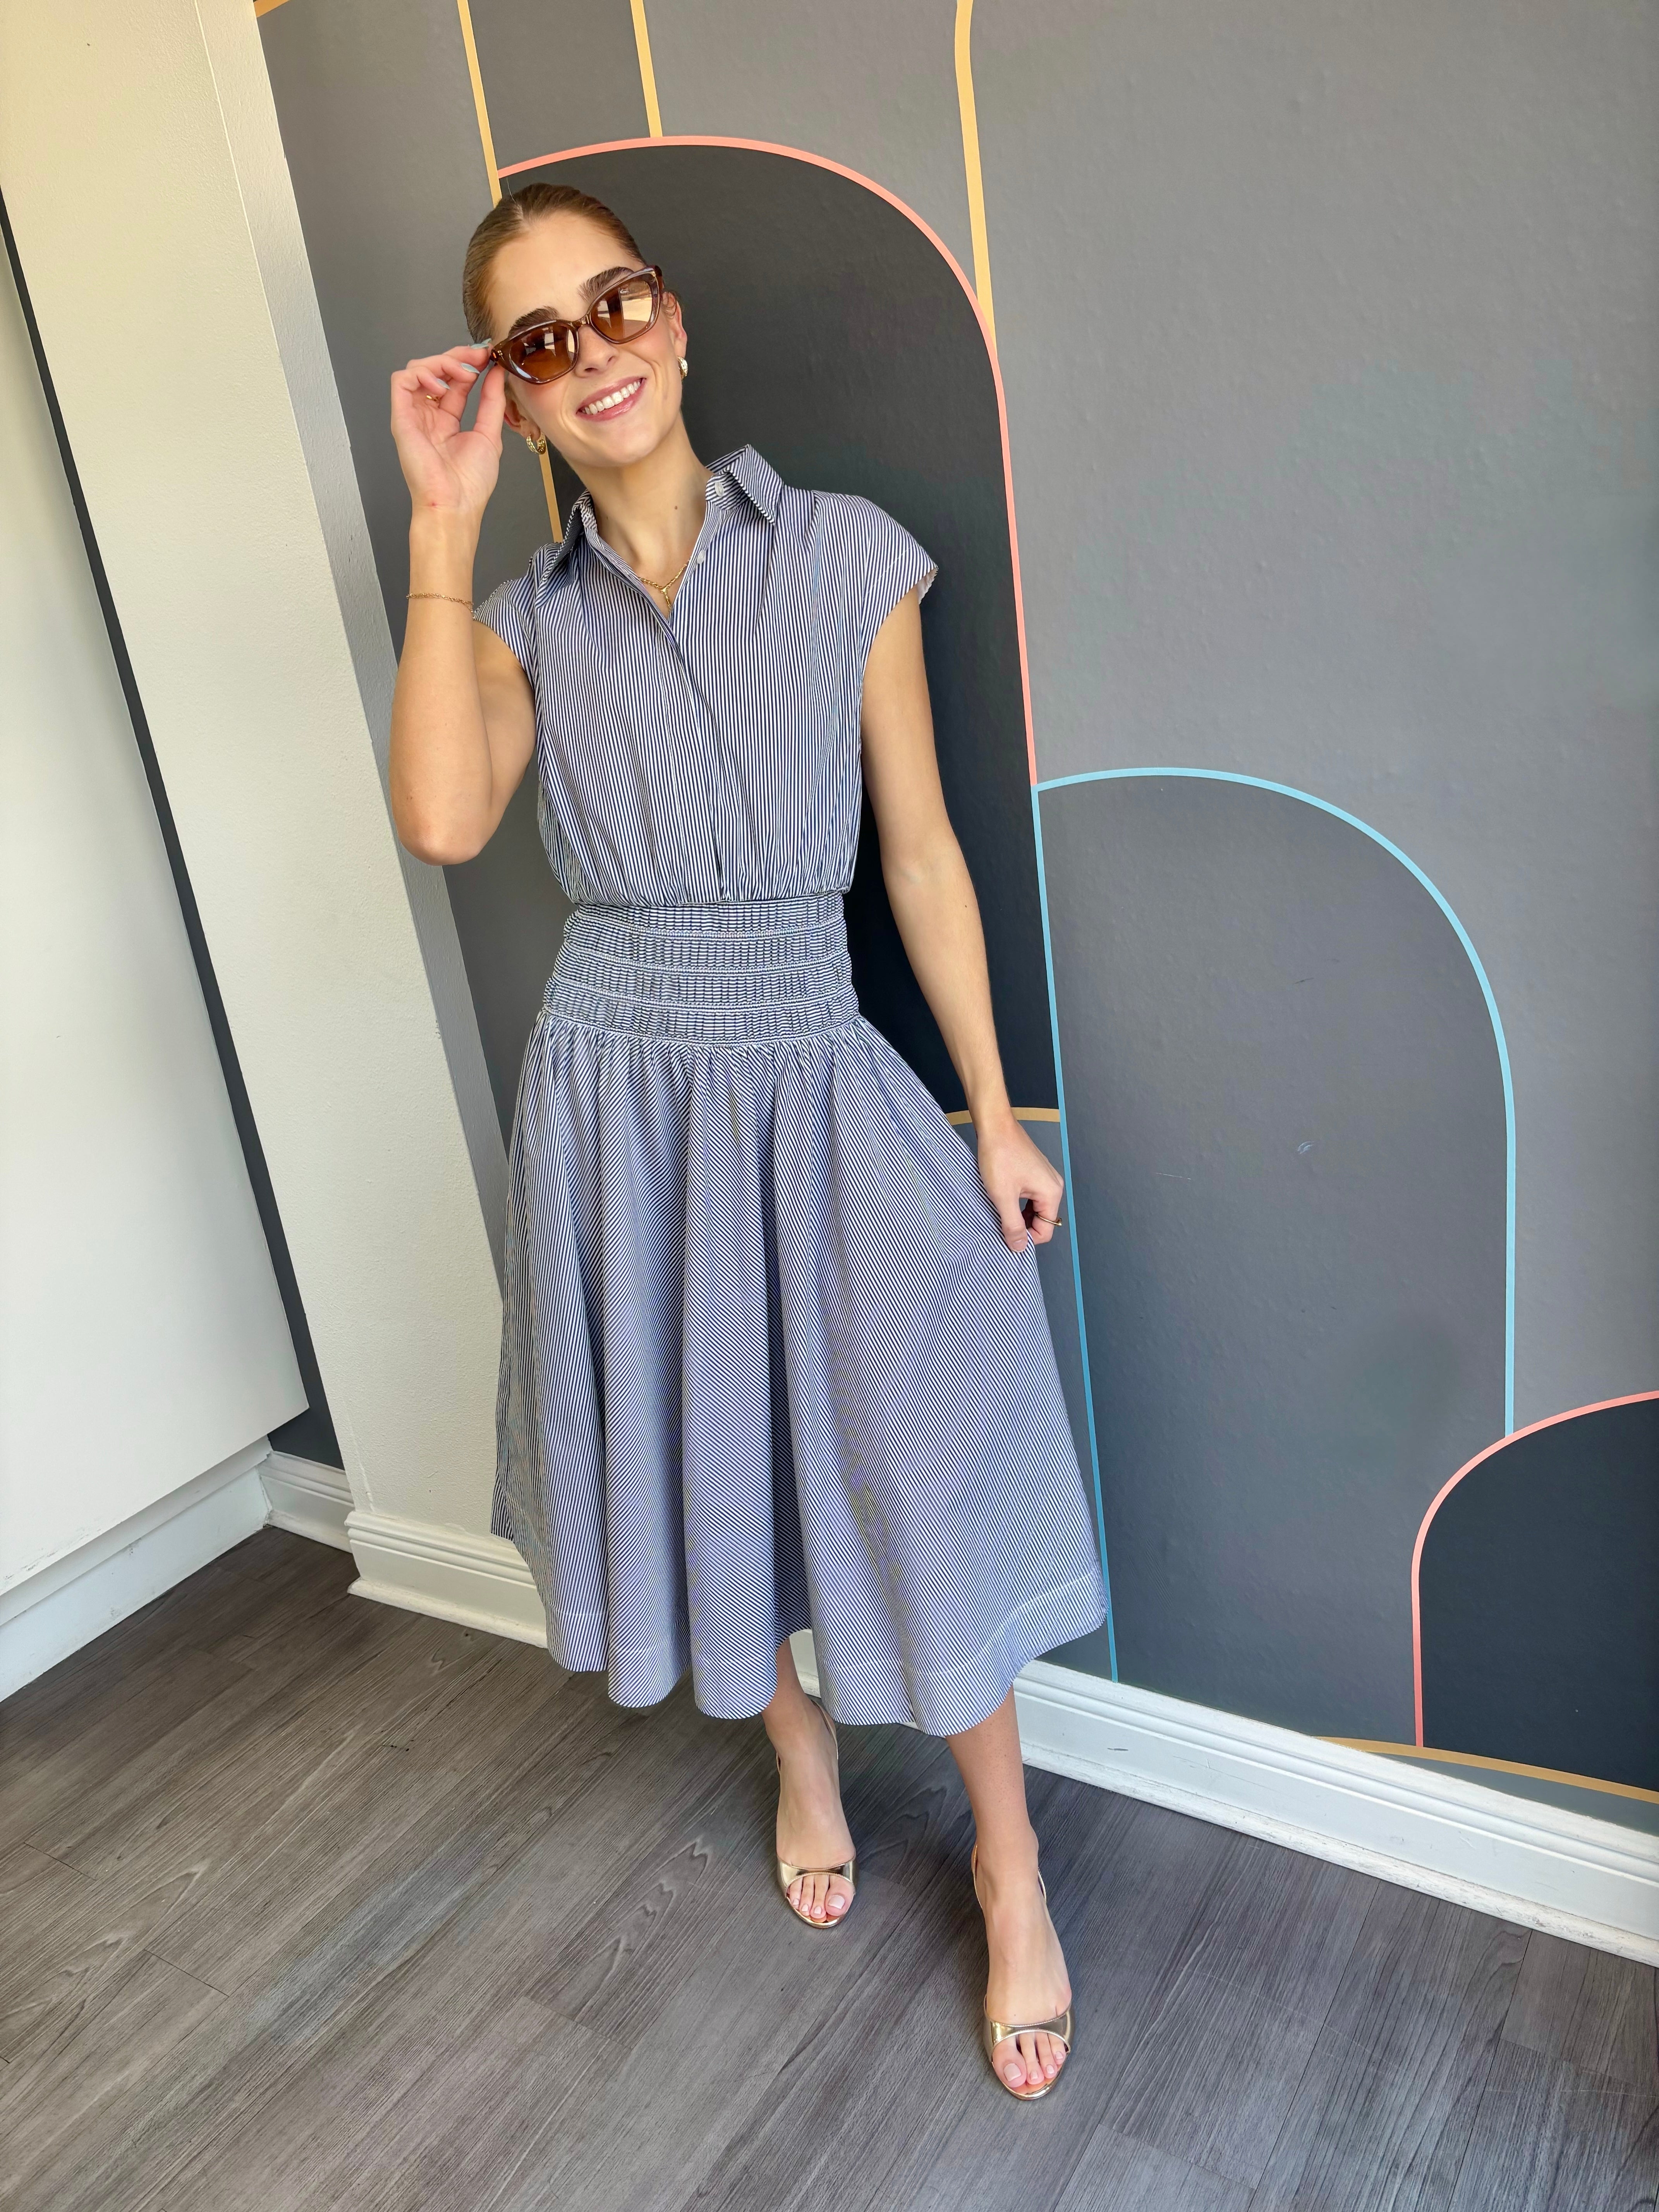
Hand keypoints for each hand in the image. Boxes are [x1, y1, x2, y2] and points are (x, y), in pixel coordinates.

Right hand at [390, 344, 506, 520]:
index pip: (454, 381)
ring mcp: (414, 416)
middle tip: (478, 356)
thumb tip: (497, 372)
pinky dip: (420, 373)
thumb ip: (491, 401)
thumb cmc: (470, 483)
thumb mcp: (489, 433)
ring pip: (417, 370)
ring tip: (463, 373)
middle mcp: (428, 416)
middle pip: (435, 370)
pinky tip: (441, 384)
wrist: (455, 505)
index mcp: (448, 421)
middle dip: (457, 357)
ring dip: (440, 363)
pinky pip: (401, 381)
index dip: (469, 364)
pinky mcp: (401, 418)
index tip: (488, 356)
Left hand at [974, 1118, 1064, 1253]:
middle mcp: (1053, 1185)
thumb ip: (1013, 1225)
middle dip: (1022, 1226)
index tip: (1006, 1236)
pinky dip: (1018, 1203)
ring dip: (1018, 1214)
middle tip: (999, 1224)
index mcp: (1051, 1193)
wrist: (995, 1126)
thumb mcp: (1003, 1196)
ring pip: (1035, 1208)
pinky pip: (1030, 1196)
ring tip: (999, 1210)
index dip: (1026, 1239)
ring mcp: (1045, 1178)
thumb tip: (1019, 1248)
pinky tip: (1002, 1199)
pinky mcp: (1035, 1172)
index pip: (1046, 1230)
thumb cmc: (999, 1157)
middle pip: (1042, 1220)